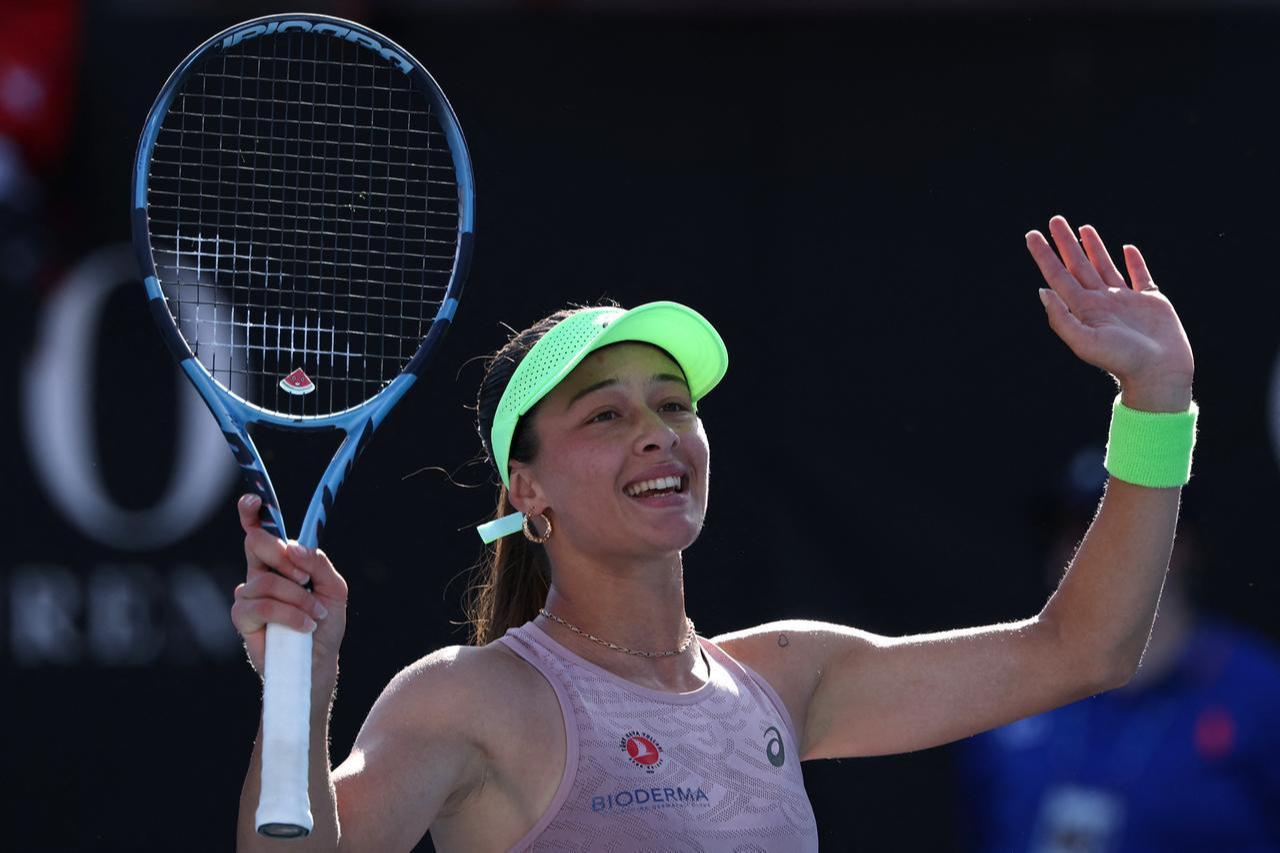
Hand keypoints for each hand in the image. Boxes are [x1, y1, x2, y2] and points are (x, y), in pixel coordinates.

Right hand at [230, 494, 348, 676]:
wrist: (318, 663)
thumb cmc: (324, 623)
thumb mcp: (333, 588)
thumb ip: (318, 563)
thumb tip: (293, 548)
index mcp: (281, 562)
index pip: (261, 531)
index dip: (253, 514)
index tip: (253, 501)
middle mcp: (261, 573)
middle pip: (256, 544)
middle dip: (283, 557)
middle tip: (304, 578)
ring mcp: (248, 595)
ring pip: (266, 581)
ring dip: (298, 599)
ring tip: (315, 615)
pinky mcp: (243, 618)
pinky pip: (261, 605)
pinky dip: (290, 615)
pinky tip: (304, 625)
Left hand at [1027, 216, 1193, 411]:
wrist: (1159, 373)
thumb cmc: (1121, 360)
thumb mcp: (1084, 341)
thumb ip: (1061, 318)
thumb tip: (1042, 291)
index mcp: (1084, 309)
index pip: (1058, 276)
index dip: (1044, 255)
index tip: (1031, 235)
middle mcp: (1102, 301)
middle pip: (1079, 265)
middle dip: (1066, 243)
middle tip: (1055, 220)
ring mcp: (1126, 300)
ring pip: (1106, 266)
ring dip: (1094, 247)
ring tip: (1083, 228)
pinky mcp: (1152, 301)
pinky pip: (1141, 275)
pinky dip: (1135, 261)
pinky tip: (1127, 249)